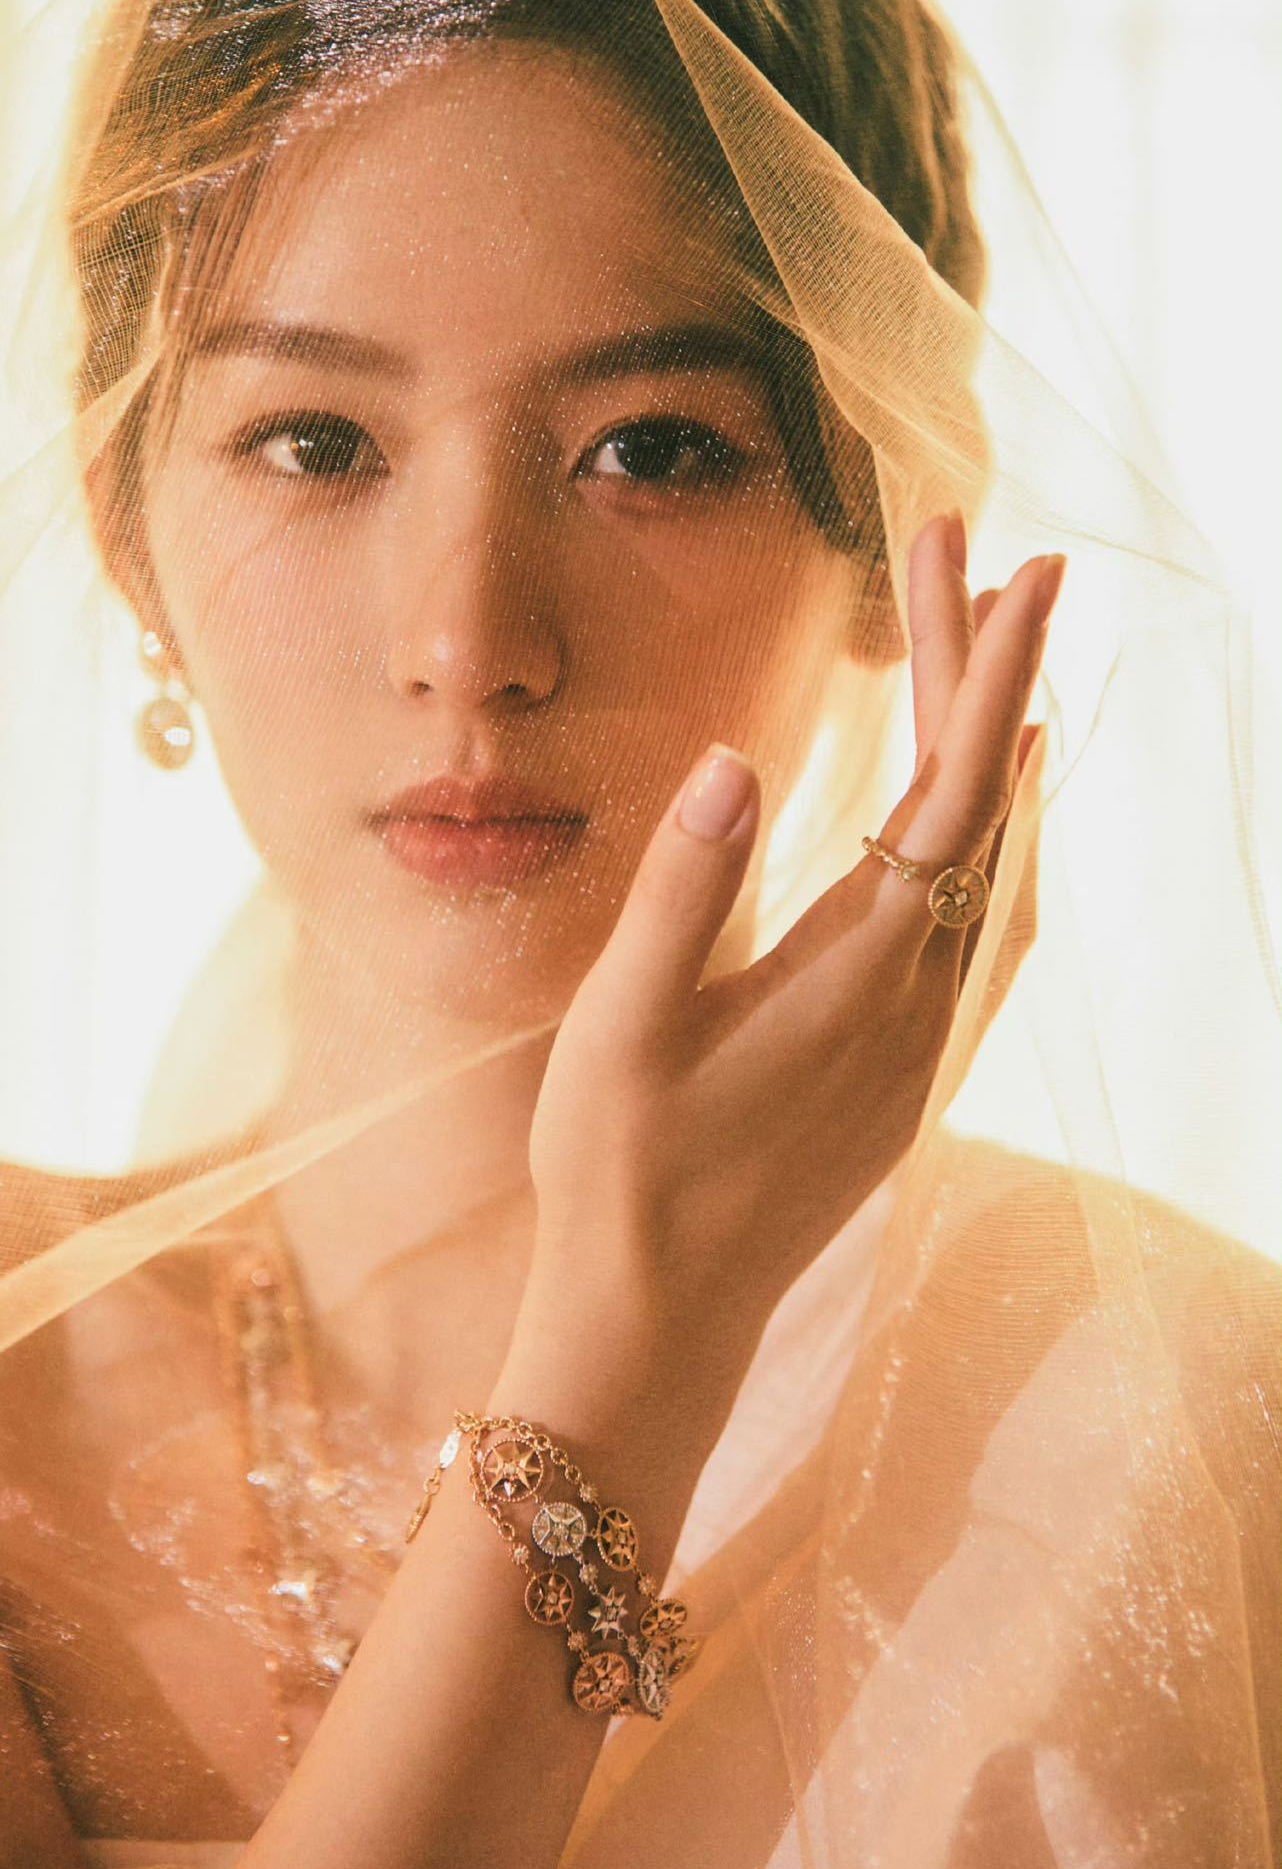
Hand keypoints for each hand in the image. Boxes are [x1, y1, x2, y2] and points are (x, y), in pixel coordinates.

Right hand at [526, 515, 1064, 1373]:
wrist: (662, 1313)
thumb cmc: (623, 1170)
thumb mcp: (623, 1027)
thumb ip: (685, 891)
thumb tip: (740, 757)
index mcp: (857, 973)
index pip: (953, 788)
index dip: (991, 669)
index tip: (1026, 566)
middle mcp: (919, 1000)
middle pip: (985, 807)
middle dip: (982, 673)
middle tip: (967, 554)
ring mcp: (926, 1042)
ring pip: (1000, 869)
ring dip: (997, 756)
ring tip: (982, 661)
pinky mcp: (913, 1073)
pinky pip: (990, 932)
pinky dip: (1000, 849)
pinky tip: (985, 828)